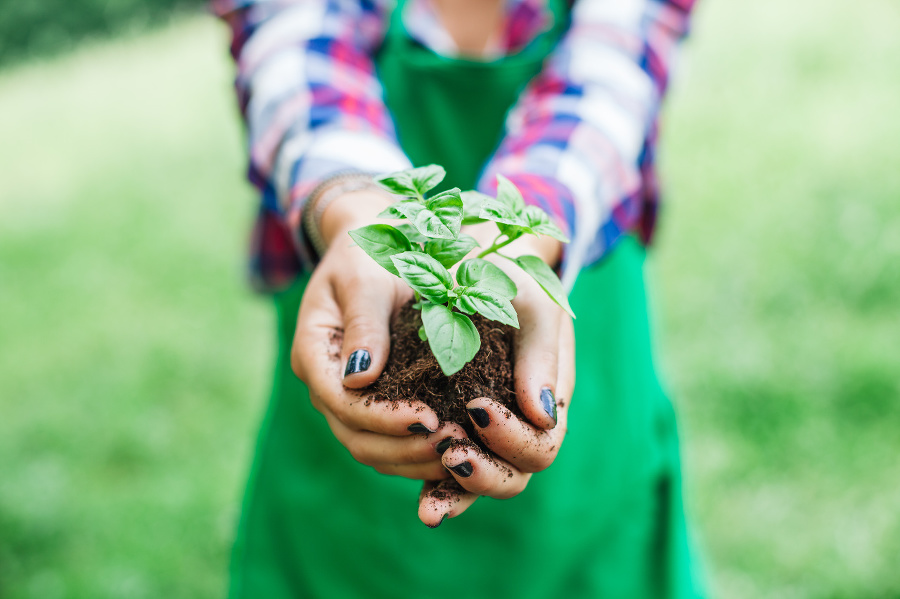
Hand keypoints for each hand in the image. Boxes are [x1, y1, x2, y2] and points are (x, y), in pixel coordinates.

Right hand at [291, 189, 468, 479]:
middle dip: (402, 447)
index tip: (430, 418)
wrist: (376, 245)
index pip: (342, 401)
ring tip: (458, 452)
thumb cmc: (371, 252)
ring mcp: (345, 396)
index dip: (384, 418)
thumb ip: (364, 323)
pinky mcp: (371, 402)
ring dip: (412, 458)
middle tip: (453, 444)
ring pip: (370, 448)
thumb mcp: (367, 277)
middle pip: (354, 435)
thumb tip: (359, 378)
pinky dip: (417, 452)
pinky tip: (455, 450)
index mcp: (314, 351)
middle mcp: (325, 382)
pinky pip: (388, 441)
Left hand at [418, 224, 574, 526]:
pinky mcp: (454, 427)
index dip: (513, 438)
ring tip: (429, 501)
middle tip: (450, 451)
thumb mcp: (529, 300)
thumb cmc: (506, 274)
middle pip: (515, 474)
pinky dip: (439, 489)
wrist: (469, 259)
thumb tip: (542, 414)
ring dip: (458, 493)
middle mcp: (520, 421)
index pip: (542, 442)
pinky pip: (450, 470)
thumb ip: (541, 352)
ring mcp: (487, 430)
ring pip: (483, 481)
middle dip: (485, 472)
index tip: (476, 407)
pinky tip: (423, 504)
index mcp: (547, 394)